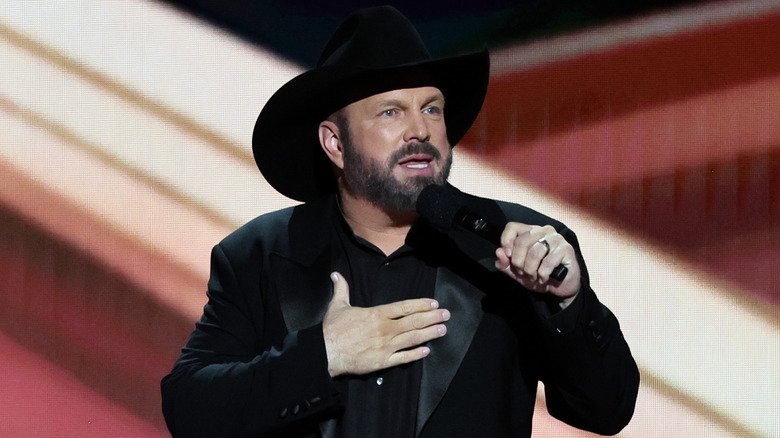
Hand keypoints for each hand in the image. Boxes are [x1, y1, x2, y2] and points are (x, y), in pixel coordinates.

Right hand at [322, 272, 449, 377]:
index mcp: (377, 314)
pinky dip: (416, 354)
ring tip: (442, 330)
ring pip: (412, 338)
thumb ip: (342, 289)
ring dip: (429, 334)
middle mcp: (385, 329)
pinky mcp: (382, 361)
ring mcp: (386, 346)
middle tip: (446, 315)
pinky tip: (427, 351)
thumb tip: (336, 274)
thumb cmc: (332, 329)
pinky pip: (403, 358)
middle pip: (413, 321)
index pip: (404, 307)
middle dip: (432, 317)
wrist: (325, 352)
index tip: (434, 303)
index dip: (421, 305)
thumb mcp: (337, 306)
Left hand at [494, 223, 580, 306]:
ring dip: (531, 270)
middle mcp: (543, 231)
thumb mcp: (517, 272)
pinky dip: (542, 274)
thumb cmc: (539, 275)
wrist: (560, 287)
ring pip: (535, 252)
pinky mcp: (566, 249)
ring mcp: (556, 239)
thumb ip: (506, 263)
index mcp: (530, 232)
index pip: (513, 227)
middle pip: (522, 241)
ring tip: (534, 277)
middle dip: (518, 262)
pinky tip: (544, 278)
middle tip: (522, 272)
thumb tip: (499, 252)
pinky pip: (547, 262)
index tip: (508, 256)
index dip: (506, 241)